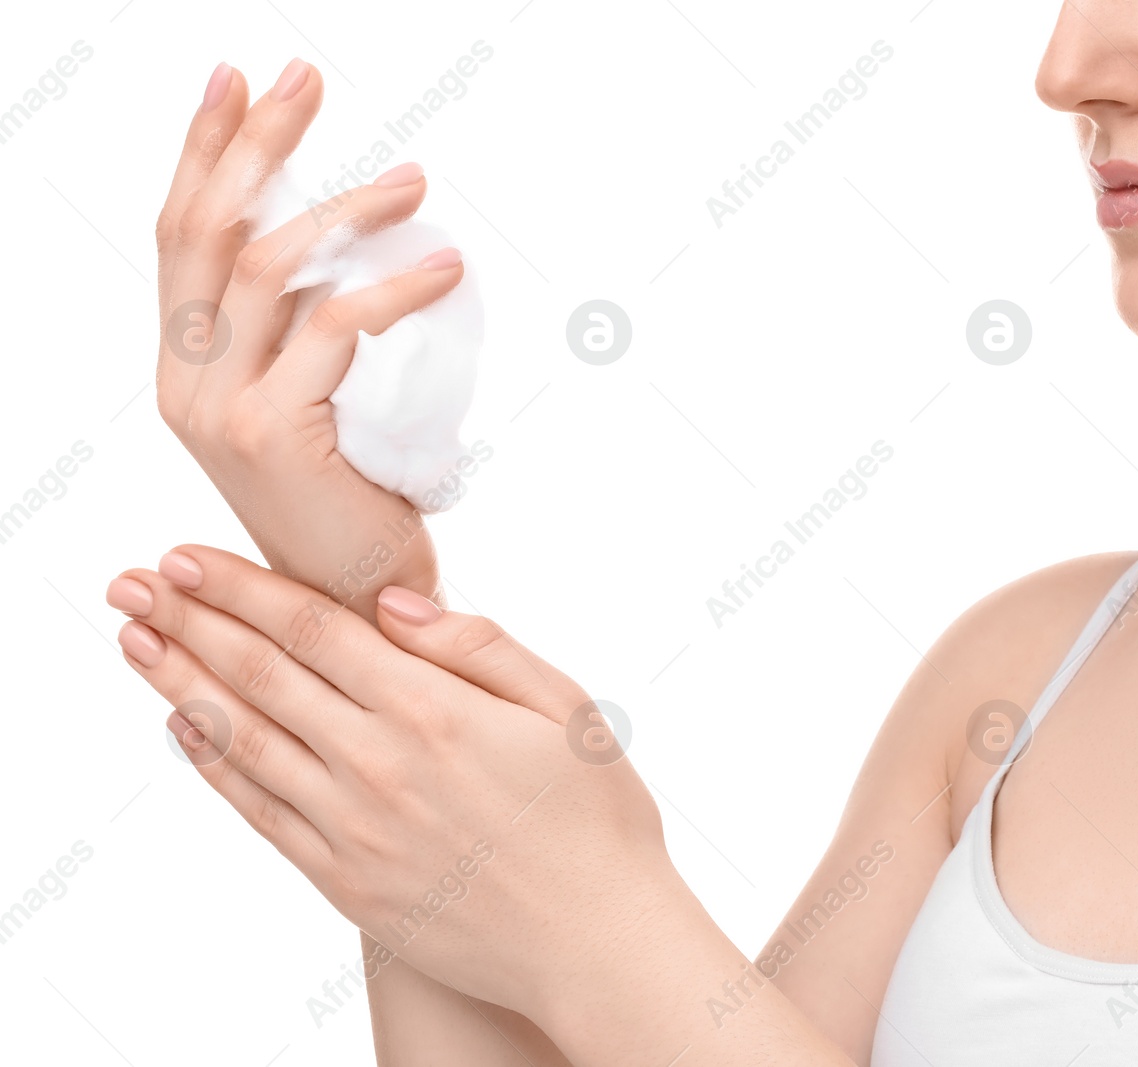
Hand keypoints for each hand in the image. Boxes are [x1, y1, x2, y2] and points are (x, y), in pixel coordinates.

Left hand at [105, 544, 670, 1020]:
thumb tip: (393, 606)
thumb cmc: (595, 820)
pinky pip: (259, 813)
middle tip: (131, 585)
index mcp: (433, 710)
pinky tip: (186, 730)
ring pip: (244, 739)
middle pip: (261, 675)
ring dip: (181, 684)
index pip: (314, 629)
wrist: (594, 942)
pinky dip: (214, 767)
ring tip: (135, 642)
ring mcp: (352, 827)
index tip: (185, 556)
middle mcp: (378, 763)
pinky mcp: (344, 880)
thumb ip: (479, 648)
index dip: (242, 588)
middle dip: (190, 621)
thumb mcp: (566, 709)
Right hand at [154, 59, 463, 614]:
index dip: (207, 151)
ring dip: (344, 209)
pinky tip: (445, 269)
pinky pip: (334, 329)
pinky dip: (394, 288)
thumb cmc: (352, 498)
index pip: (183, 234)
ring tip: (413, 181)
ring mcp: (219, 407)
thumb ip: (306, 333)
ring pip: (267, 268)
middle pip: (208, 230)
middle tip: (307, 77)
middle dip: (255, 141)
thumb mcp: (313, 401)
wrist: (357, 603)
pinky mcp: (270, 434)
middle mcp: (185, 378)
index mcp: (186, 363)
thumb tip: (354, 242)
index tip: (241, 82)